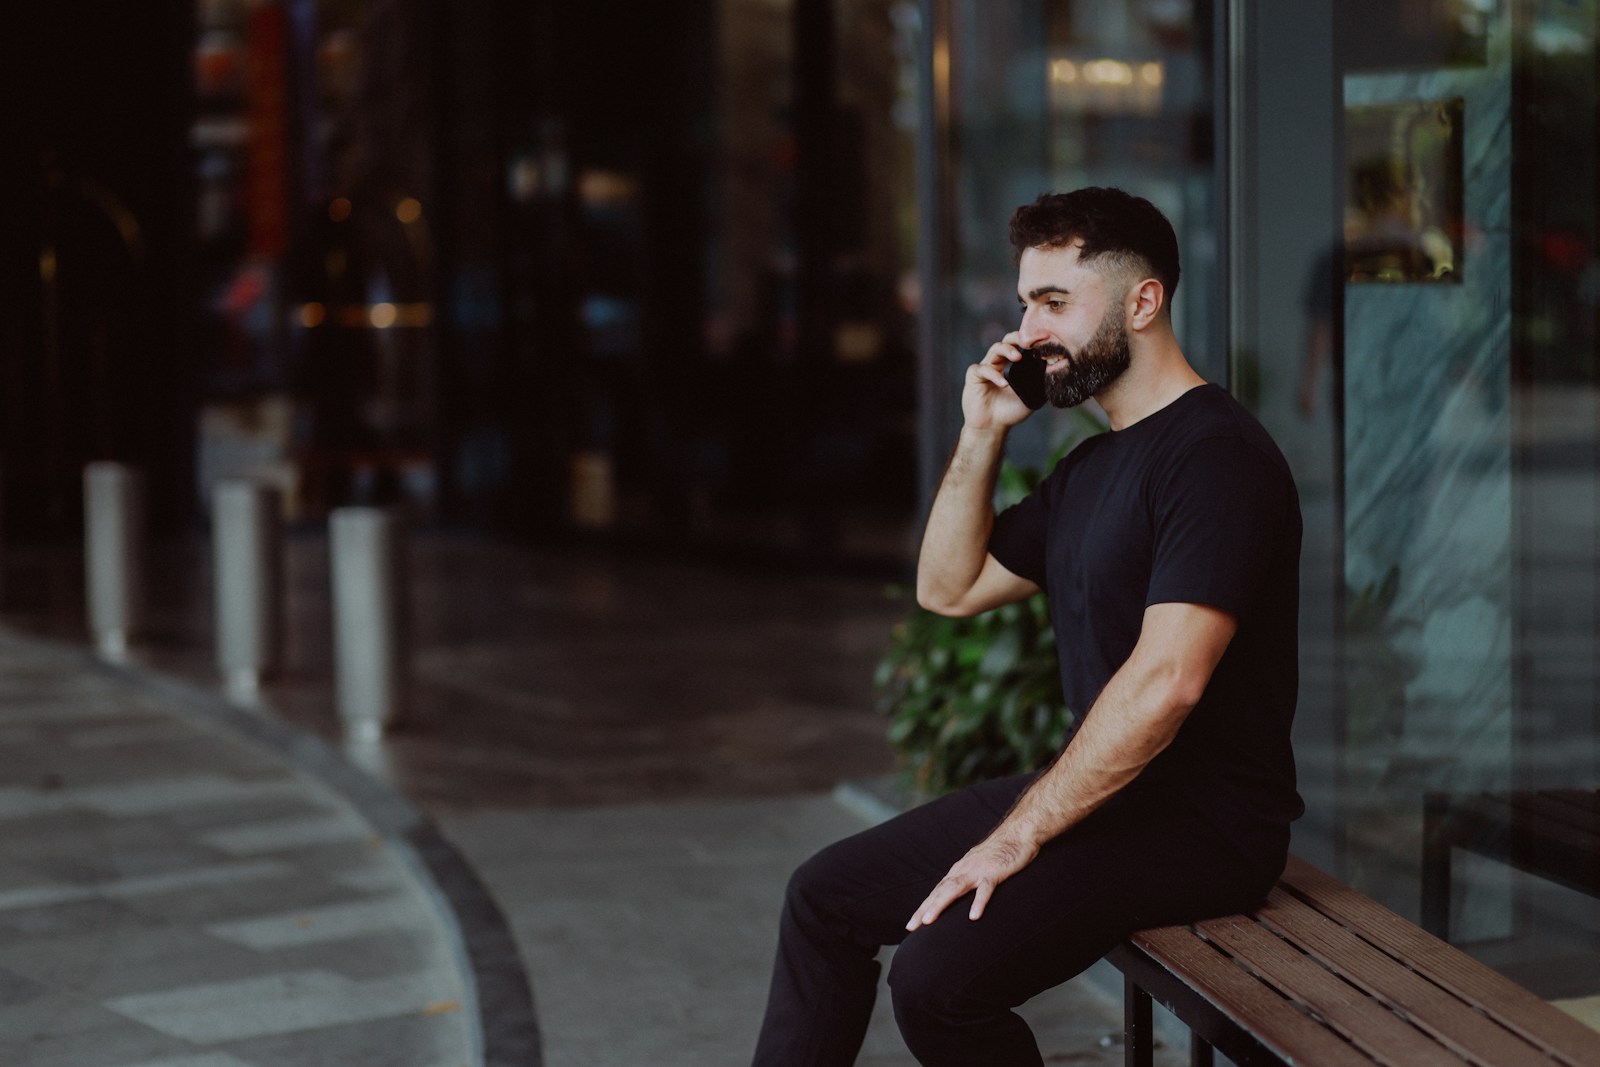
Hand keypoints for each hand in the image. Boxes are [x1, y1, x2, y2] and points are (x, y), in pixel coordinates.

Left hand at [905, 832, 1038, 929]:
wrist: (1017, 833)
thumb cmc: (999, 853)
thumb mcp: (978, 867)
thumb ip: (968, 880)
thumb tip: (958, 896)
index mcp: (959, 871)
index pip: (937, 892)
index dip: (923, 908)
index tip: (911, 925)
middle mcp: (964, 870)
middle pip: (940, 892)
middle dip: (924, 910)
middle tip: (911, 926)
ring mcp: (978, 870)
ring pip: (954, 889)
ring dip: (940, 905)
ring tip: (928, 921)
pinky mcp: (994, 872)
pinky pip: (985, 889)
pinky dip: (978, 902)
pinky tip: (973, 916)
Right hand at [962, 332, 1034, 430]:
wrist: (992, 427)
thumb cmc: (1010, 411)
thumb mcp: (1031, 396)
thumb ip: (1040, 383)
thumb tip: (1056, 370)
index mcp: (1011, 365)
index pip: (1019, 346)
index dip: (1029, 342)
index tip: (1042, 341)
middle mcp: (998, 363)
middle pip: (1007, 341)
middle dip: (1017, 338)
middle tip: (1028, 343)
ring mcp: (986, 367)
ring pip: (995, 349)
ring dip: (1007, 350)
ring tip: (1017, 357)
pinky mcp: (974, 376)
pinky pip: (983, 369)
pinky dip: (994, 375)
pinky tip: (1003, 384)